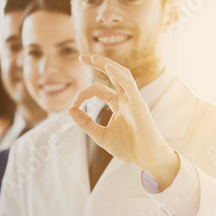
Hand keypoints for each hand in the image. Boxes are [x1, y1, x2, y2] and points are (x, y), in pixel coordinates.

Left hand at [68, 55, 179, 189]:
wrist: (146, 159)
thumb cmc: (128, 147)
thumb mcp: (100, 135)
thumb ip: (85, 123)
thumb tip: (69, 109)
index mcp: (118, 104)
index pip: (98, 89)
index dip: (83, 94)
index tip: (72, 105)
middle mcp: (126, 98)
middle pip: (112, 74)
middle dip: (97, 63)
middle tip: (82, 57)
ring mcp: (134, 100)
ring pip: (122, 74)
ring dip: (107, 64)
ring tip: (93, 57)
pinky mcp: (139, 105)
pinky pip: (129, 85)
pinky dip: (118, 74)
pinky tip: (107, 67)